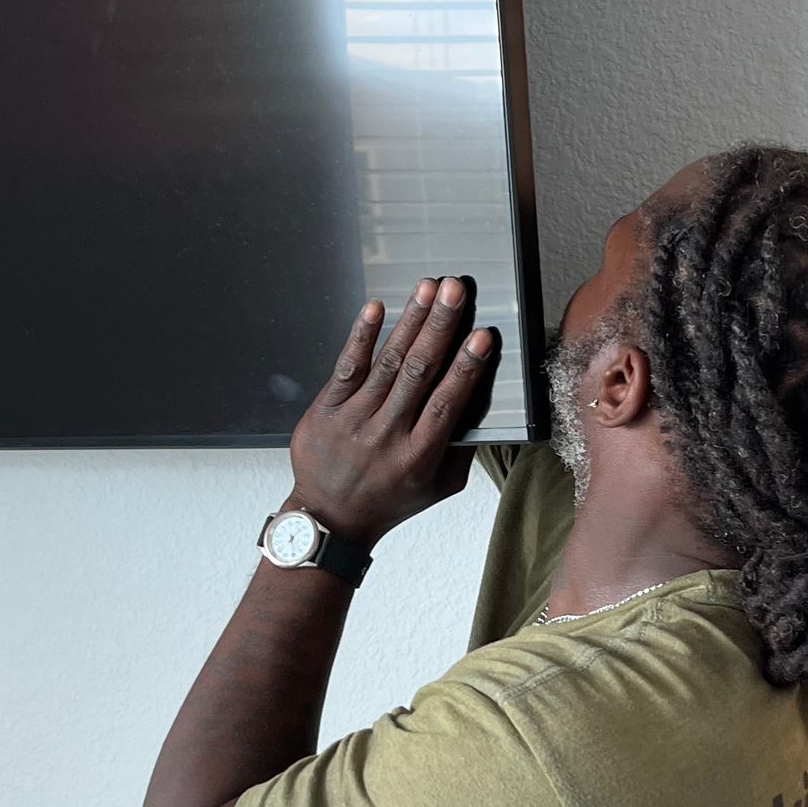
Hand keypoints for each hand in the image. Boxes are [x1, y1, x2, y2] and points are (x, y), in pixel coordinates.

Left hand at [285, 279, 496, 547]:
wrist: (329, 518)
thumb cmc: (389, 500)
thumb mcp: (438, 487)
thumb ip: (461, 450)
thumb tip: (481, 405)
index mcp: (418, 456)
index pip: (446, 403)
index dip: (465, 367)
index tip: (482, 336)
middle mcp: (386, 435)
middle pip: (418, 373)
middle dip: (440, 326)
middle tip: (455, 291)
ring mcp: (353, 421)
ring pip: (387, 363)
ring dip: (410, 321)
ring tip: (428, 289)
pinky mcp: (325, 410)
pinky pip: (346, 367)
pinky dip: (362, 336)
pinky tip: (376, 308)